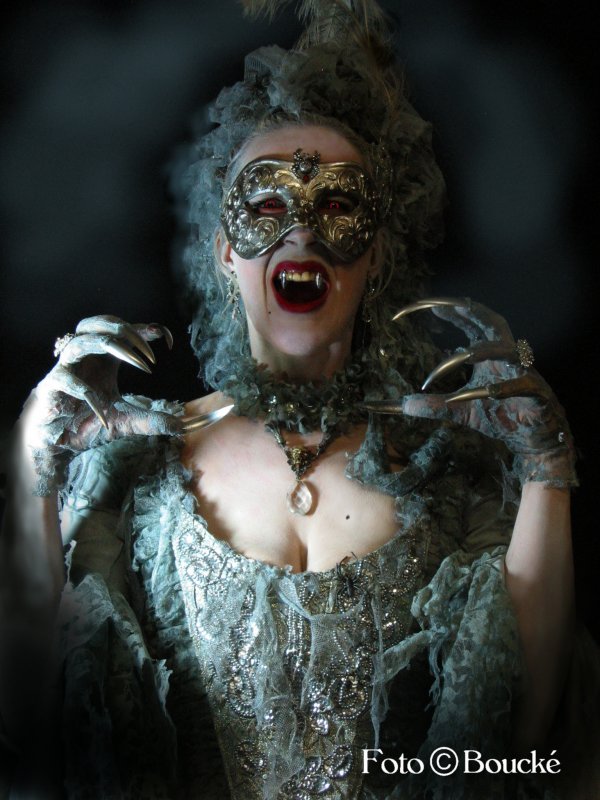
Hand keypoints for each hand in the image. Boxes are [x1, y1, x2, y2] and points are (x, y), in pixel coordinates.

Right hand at [19, 315, 230, 494]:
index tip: (168, 339)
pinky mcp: (53, 386)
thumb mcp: (126, 421)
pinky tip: (105, 413)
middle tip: (150, 352)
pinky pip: (72, 382)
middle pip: (100, 323)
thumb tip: (179, 427)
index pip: (123, 331)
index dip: (147, 330)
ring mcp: (68, 368)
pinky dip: (91, 397)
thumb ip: (150, 420)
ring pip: (84, 340)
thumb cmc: (88, 421)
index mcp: (102, 357)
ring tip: (140, 364)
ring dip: (115, 348)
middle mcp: (85, 356)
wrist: (57, 442)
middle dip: (128, 331)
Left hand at [367, 298, 576, 487]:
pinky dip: (501, 390)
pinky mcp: (536, 392)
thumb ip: (434, 405)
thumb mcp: (460, 411)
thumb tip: (404, 405)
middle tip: (441, 306)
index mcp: (489, 353)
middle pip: (491, 322)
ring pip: (506, 352)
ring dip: (483, 352)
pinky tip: (487, 394)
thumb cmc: (500, 417)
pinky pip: (520, 385)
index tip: (423, 304)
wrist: (533, 440)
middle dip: (468, 311)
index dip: (449, 311)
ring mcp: (523, 372)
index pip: (470, 323)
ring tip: (460, 356)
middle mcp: (506, 356)